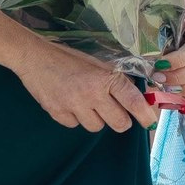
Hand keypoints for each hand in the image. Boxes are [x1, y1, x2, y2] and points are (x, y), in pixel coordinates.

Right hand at [15, 39, 155, 132]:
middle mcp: (92, 94)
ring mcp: (74, 106)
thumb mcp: (97, 63)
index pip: (132, 102)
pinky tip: (69, 102)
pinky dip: (75, 117)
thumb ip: (117, 79)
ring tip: (85, 102)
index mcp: (105, 78)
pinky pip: (75, 125)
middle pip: (119, 123)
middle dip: (120, 120)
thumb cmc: (69, 57)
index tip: (150, 122)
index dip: (145, 115)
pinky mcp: (58, 114)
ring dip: (95, 118)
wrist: (34, 57)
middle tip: (115, 112)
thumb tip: (137, 96)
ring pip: (96, 127)